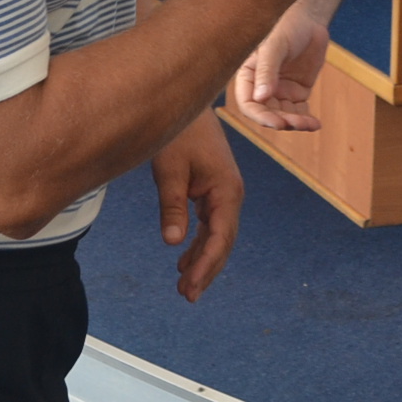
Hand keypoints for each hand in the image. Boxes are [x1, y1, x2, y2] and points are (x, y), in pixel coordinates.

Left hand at [151, 113, 243, 302]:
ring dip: (202, 260)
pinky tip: (184, 259)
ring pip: (217, 236)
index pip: (220, 237)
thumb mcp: (170, 170)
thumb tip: (173, 242)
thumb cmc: (179, 134)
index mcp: (227, 190)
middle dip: (206, 270)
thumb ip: (172, 206)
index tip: (189, 286)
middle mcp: (231, 194)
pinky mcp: (213, 190)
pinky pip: (210, 224)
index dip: (206, 265)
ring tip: (184, 285)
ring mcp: (223, 193)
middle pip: (222, 242)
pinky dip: (199, 243)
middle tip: (186, 295)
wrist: (187, 106)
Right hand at [232, 3, 332, 131]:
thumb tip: (260, 98)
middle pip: (267, 113)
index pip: (248, 103)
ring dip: (295, 123)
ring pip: (284, 115)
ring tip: (310, 124)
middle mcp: (262, 86)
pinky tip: (315, 124)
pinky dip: (306, 120)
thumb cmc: (285, 25)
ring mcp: (280, 90)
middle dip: (281, 121)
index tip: (277, 122)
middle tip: (297, 123)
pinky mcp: (297, 91)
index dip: (260, 116)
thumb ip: (267, 70)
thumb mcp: (274, 46)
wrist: (309, 19)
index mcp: (248, 75)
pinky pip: (299, 111)